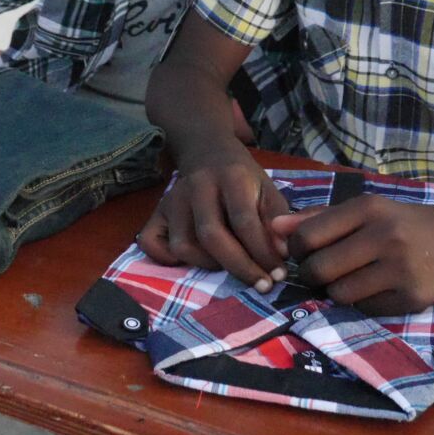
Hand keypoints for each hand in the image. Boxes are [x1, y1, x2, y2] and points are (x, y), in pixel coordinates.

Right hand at [138, 153, 290, 291]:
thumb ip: (276, 219)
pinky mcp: (156, 211)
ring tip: (229, 266)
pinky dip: (167, 259)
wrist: (207, 150)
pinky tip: (190, 261)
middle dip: (239, 266)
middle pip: (211, 235)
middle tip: (261, 285)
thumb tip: (282, 255)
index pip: (244, 221)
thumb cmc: (242, 178)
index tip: (278, 276)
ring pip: (182, 244)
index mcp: (230, 177)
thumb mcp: (267, 189)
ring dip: (208, 265)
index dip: (262, 253)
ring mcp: (173, 199)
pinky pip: (151, 242)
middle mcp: (198, 186)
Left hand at [271, 196, 433, 314]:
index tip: (304, 253)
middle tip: (319, 274)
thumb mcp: (365, 210)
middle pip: (319, 268)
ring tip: (347, 281)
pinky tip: (373, 289)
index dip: (296, 250)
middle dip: (310, 276)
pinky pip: (365, 308)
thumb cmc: (404, 222)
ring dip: (334, 292)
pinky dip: (361, 303)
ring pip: (339, 293)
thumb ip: (318, 218)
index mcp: (367, 208)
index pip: (308, 235)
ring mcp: (399, 268)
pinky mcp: (412, 296)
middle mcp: (383, 235)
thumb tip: (274, 227)